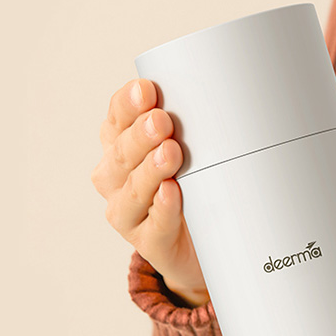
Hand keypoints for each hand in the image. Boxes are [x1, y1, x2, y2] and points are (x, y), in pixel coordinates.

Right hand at [91, 78, 208, 307]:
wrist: (200, 245)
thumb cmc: (192, 188)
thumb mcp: (190, 149)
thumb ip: (192, 123)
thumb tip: (219, 92)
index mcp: (121, 145)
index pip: (117, 118)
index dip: (128, 104)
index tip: (147, 90)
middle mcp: (115, 177)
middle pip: (121, 152)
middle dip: (141, 135)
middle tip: (162, 121)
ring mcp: (128, 211)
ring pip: (133, 189)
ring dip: (151, 169)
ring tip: (170, 153)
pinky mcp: (147, 242)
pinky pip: (154, 224)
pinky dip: (163, 207)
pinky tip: (171, 192)